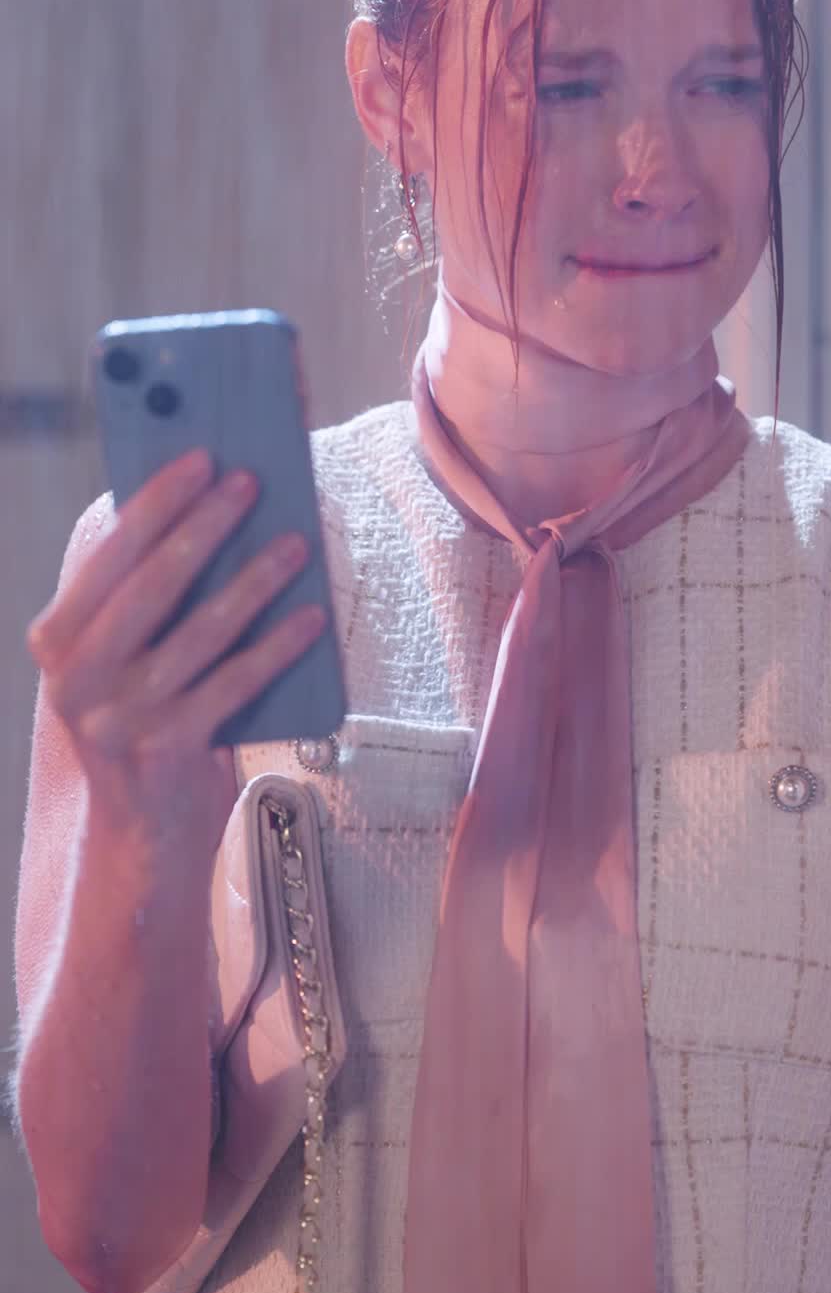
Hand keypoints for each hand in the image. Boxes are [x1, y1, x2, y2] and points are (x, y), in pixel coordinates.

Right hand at [25, 449, 326, 848]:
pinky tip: (311, 616)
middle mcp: (76, 678)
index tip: (198, 458)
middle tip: (251, 483)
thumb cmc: (144, 721)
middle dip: (204, 527)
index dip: (154, 503)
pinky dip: (276, 647)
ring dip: (253, 581)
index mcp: (56, 640)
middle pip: (150, 586)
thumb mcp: (124, 659)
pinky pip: (233, 684)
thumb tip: (211, 513)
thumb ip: (146, 599)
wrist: (144, 835)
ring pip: (199, 632)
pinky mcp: (167, 751)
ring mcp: (119, 719)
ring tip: (297, 543)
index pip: (107, 556)